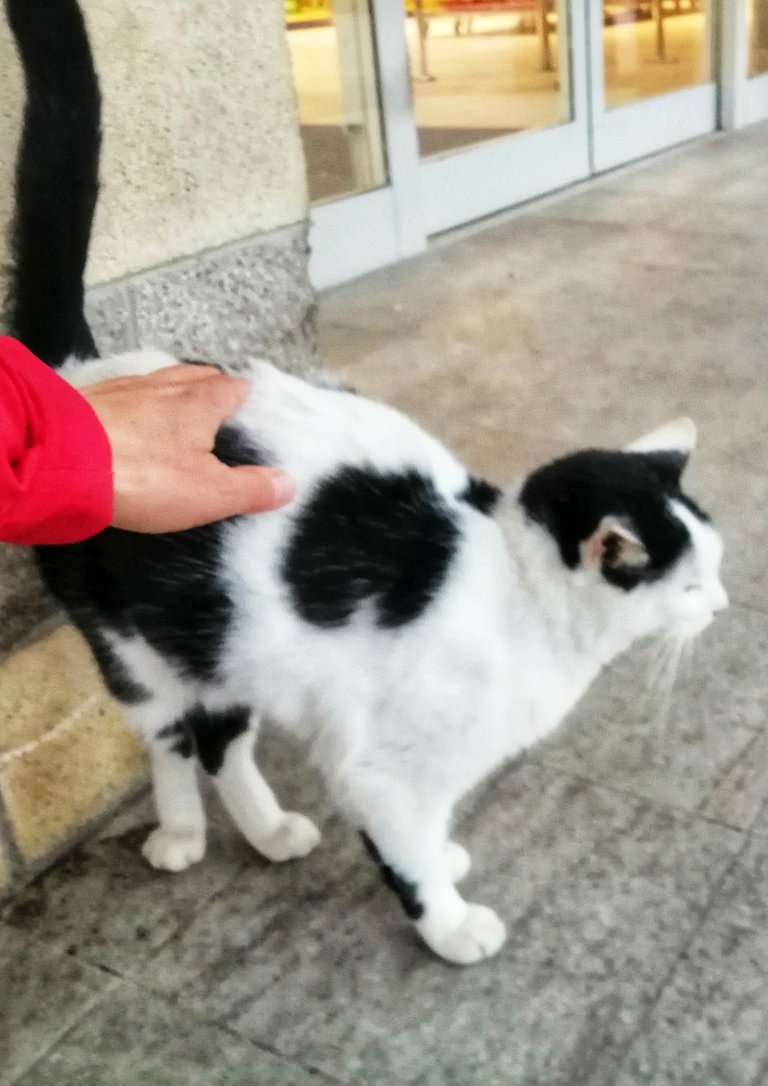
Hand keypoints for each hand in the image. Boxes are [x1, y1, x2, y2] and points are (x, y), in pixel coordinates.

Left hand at [80, 365, 293, 532]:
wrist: (60, 459)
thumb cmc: (144, 475)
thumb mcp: (208, 493)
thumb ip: (251, 488)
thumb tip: (289, 483)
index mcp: (202, 401)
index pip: (236, 388)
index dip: (247, 400)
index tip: (253, 417)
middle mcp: (166, 385)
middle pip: (198, 376)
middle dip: (212, 390)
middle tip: (219, 415)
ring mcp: (125, 389)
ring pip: (160, 383)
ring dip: (172, 396)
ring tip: (178, 418)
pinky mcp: (91, 400)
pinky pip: (125, 396)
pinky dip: (135, 407)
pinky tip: (130, 425)